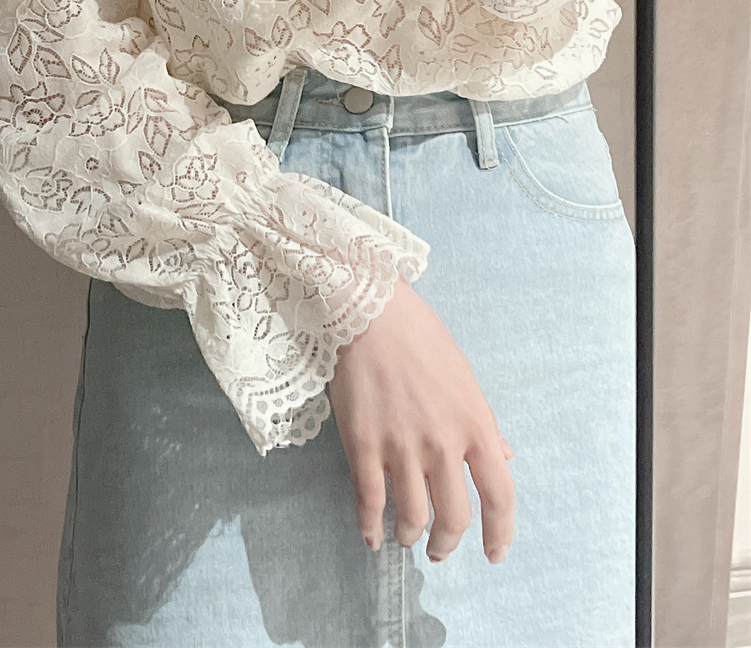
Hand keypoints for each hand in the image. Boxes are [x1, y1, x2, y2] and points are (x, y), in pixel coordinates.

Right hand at [327, 276, 516, 562]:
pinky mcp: (362, 444)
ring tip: (407, 537)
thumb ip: (484, 423)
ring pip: (412, 516)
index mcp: (475, 425)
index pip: (499, 496)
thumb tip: (504, 456)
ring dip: (411, 536)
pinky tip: (371, 534)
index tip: (494, 554)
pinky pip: (369, 501)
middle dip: (447, 543)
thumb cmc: (422, 338)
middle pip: (454, 517)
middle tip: (440, 549)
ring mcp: (401, 447)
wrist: (371, 312)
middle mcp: (442, 444)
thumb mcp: (465, 379)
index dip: (500, 534)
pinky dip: (371, 526)